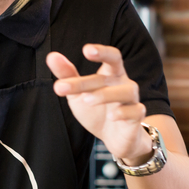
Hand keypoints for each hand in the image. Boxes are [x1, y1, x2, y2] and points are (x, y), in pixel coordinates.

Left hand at [47, 44, 152, 162]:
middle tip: (65, 85)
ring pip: (127, 90)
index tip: (86, 50)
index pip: (112, 56)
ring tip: (86, 100)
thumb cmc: (96, 110)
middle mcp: (123, 83)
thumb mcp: (77, 93)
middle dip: (89, 79)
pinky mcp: (136, 117)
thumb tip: (52, 56)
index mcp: (111, 74)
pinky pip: (136, 111)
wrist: (113, 138)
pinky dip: (124, 112)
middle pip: (112, 72)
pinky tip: (112, 117)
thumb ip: (67, 75)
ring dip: (106, 94)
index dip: (102, 51)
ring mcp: (132, 99)